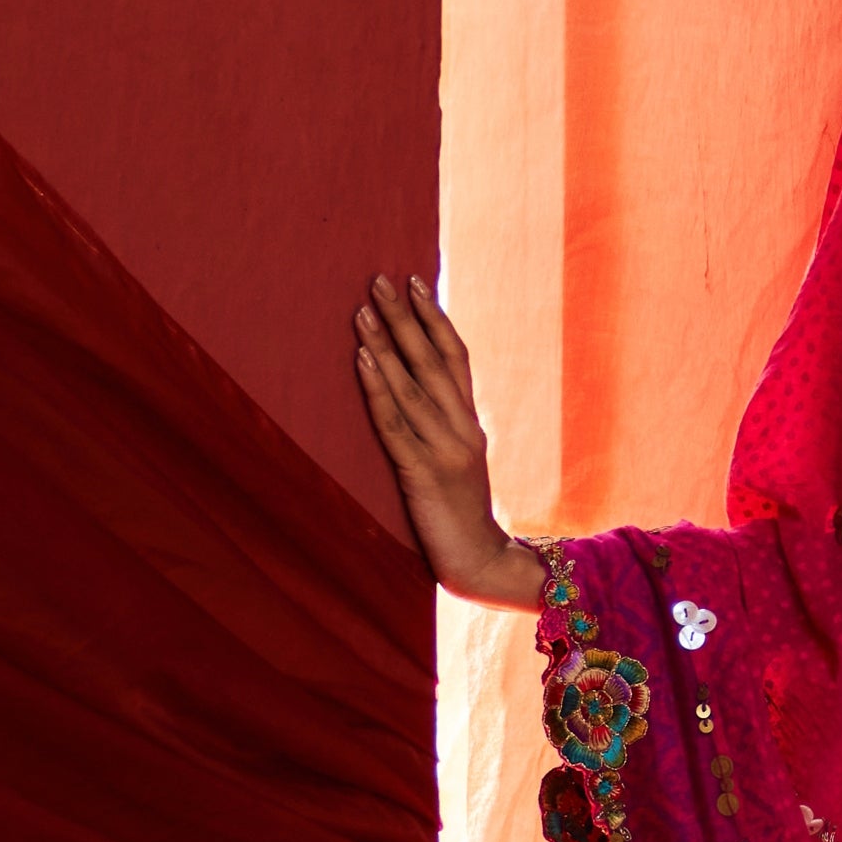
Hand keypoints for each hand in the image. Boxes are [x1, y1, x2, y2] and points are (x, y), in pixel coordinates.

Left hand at [352, 273, 542, 607]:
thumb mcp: (458, 462)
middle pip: (432, 361)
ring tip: (362, 310)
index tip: (414, 281)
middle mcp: (462, 429)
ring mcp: (445, 451)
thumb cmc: (461, 514)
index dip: (435, 317)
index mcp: (471, 423)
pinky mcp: (423, 474)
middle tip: (378, 280)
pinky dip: (377, 389)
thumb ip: (443, 427)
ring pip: (411, 386)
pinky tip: (362, 360)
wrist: (479, 561)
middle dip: (405, 317)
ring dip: (384, 345)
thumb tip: (414, 391)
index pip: (455, 357)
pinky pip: (395, 423)